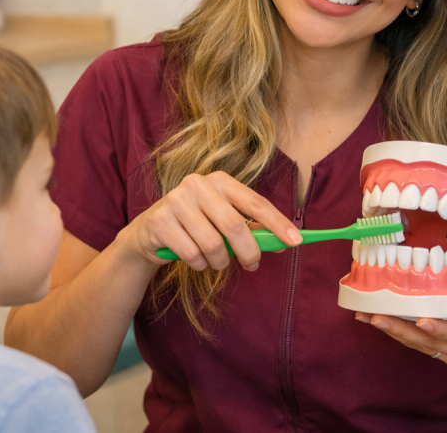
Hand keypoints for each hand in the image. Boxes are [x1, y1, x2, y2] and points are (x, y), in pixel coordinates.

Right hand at [117, 171, 302, 272]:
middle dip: (249, 252)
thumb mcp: (222, 220)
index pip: (255, 202)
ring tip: (215, 261)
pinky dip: (199, 265)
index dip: (277, 222)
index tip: (296, 241)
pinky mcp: (161, 221)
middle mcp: (197, 184)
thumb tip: (284, 242)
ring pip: (213, 245)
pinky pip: (192, 255)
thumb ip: (250, 228)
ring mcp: (176, 201)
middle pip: (234, 225)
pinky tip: (194, 259)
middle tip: (253, 265)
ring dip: (219, 262)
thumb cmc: (196, 225)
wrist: (150, 231)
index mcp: (219, 181)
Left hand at [355, 259, 446, 369]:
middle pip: (435, 343)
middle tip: (378, 316)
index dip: (444, 330)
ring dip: (394, 332)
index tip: (421, 321)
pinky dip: (396, 333)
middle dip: (405, 331)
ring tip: (368, 316)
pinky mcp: (444, 351)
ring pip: (422, 346)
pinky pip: (418, 345)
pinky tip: (375, 318)